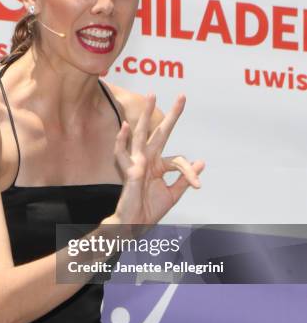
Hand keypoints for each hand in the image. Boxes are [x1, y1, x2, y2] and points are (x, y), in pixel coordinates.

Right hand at [113, 94, 204, 224]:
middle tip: (182, 96)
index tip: (198, 185)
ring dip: (145, 115)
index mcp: (157, 165)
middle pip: (159, 132)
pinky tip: (125, 127)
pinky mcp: (129, 172)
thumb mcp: (172, 195)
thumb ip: (184, 179)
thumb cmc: (148, 210)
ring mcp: (137, 163)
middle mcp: (147, 160)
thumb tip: (200, 162)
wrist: (134, 226)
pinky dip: (122, 140)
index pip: (178, 159)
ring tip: (150, 96)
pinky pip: (122, 153)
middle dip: (171, 115)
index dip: (190, 172)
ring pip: (141, 134)